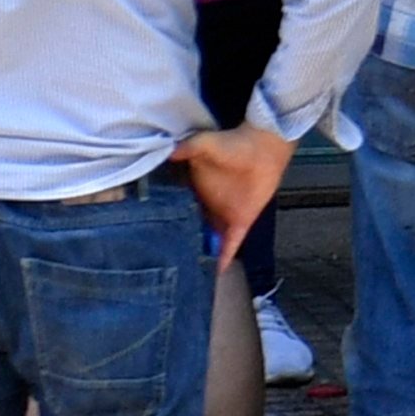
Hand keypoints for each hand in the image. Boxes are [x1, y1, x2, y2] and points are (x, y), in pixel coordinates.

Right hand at [173, 122, 295, 259]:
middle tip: (162, 260)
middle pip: (190, 227)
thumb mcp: (206, 144)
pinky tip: (217, 272)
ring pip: (208, 239)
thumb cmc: (234, 144)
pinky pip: (231, 243)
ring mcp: (224, 215)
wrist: (264, 147)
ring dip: (199, 251)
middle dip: (179, 241)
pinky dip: (225, 256)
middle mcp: (206, 206)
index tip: (150, 234)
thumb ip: (187, 149)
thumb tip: (166, 152)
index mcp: (195, 190)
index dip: (165, 220)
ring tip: (183, 271)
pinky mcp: (241, 220)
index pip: (177, 208)